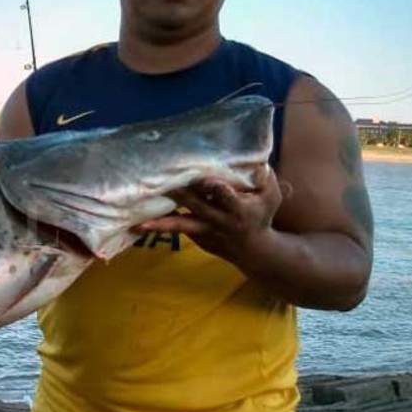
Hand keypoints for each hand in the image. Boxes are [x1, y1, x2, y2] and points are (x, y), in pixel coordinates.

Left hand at [136, 165, 284, 264]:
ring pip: (181, 225)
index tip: (206, 180)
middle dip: (180, 196)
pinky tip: (140, 221)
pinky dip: (161, 224)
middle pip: (197, 206)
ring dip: (161, 224)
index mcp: (238, 209)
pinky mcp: (196, 237)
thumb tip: (256, 160)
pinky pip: (177, 228)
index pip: (225, 196)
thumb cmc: (262, 215)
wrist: (254, 251)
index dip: (216, 188)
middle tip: (162, 183)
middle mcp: (219, 221)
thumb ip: (264, 178)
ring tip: (141, 224)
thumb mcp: (271, 196)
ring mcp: (205, 231)